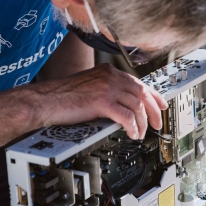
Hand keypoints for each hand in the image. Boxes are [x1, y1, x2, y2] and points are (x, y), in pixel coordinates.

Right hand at [35, 63, 167, 138]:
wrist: (43, 100)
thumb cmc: (62, 97)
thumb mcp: (90, 88)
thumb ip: (108, 92)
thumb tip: (124, 106)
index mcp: (108, 72)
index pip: (138, 82)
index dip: (154, 95)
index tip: (162, 104)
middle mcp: (110, 76)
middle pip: (142, 93)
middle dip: (154, 110)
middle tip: (157, 122)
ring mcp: (106, 88)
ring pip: (137, 106)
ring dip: (142, 122)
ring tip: (140, 133)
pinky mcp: (101, 102)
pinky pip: (126, 116)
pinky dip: (132, 127)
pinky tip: (133, 134)